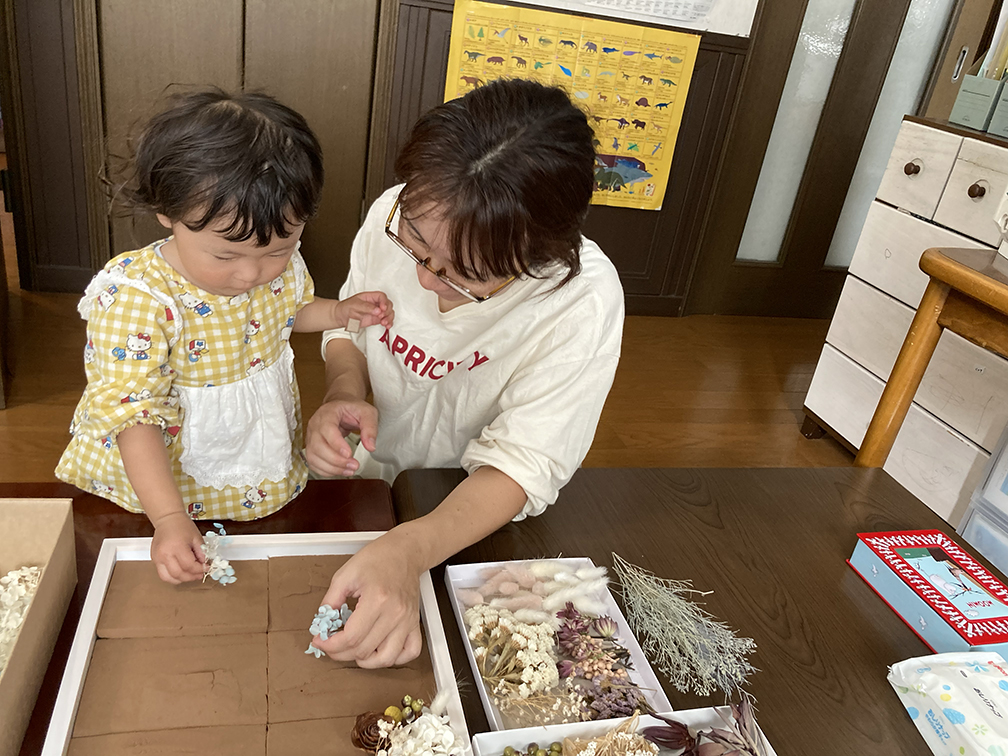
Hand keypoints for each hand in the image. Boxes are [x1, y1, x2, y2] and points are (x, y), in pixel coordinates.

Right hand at [150, 511, 205, 583]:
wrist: (167, 519)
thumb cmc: (182, 526)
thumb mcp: (196, 537)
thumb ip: (202, 552)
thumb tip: (204, 565)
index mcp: (176, 547)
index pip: (189, 565)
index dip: (199, 569)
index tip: (206, 568)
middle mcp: (164, 554)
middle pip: (179, 574)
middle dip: (192, 576)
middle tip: (200, 574)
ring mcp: (157, 558)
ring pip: (169, 578)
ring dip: (182, 579)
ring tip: (191, 575)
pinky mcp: (154, 560)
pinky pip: (163, 574)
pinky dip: (173, 577)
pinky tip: (181, 573)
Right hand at [305, 397, 378, 476]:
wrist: (340, 406)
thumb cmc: (351, 408)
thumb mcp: (367, 412)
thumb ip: (370, 428)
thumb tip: (370, 447)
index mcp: (327, 413)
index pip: (326, 429)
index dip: (336, 444)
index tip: (349, 454)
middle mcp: (315, 425)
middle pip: (318, 446)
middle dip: (336, 460)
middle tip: (354, 465)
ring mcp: (311, 437)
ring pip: (313, 457)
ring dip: (331, 468)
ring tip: (349, 470)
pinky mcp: (311, 447)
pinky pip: (313, 463)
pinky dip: (326, 471)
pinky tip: (340, 471)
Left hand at [312, 531, 423, 666]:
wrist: (405, 551)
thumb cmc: (379, 558)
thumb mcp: (346, 574)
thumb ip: (330, 600)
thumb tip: (321, 623)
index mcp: (377, 599)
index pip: (351, 637)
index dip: (330, 645)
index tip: (320, 641)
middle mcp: (395, 613)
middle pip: (364, 650)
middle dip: (340, 652)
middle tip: (331, 644)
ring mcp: (407, 620)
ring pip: (386, 659)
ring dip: (365, 660)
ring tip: (353, 650)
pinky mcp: (415, 623)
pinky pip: (409, 653)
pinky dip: (394, 658)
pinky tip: (379, 651)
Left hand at [337, 291, 393, 329]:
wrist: (341, 317)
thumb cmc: (346, 308)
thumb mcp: (354, 305)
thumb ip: (367, 307)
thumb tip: (378, 310)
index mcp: (370, 297)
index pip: (381, 296)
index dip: (384, 302)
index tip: (382, 309)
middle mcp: (375, 303)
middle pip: (388, 304)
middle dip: (387, 311)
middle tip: (382, 317)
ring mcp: (376, 311)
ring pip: (389, 312)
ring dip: (389, 318)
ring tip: (384, 323)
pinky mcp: (376, 319)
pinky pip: (386, 320)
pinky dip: (388, 323)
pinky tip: (387, 326)